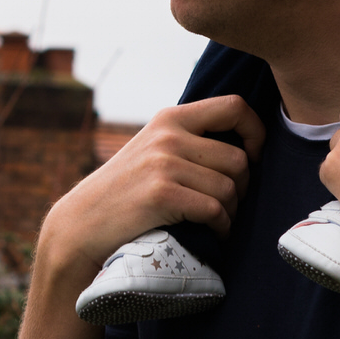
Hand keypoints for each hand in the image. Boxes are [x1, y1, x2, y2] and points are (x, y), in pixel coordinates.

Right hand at [39, 94, 265, 280]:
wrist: (83, 222)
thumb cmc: (126, 191)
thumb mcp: (152, 149)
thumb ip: (189, 138)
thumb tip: (246, 144)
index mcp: (169, 118)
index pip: (234, 106)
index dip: (256, 131)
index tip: (253, 156)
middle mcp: (168, 135)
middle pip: (239, 158)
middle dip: (242, 187)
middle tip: (228, 203)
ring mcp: (163, 163)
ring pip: (230, 188)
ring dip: (230, 212)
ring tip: (216, 221)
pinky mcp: (162, 194)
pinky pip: (215, 210)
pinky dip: (220, 228)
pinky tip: (211, 233)